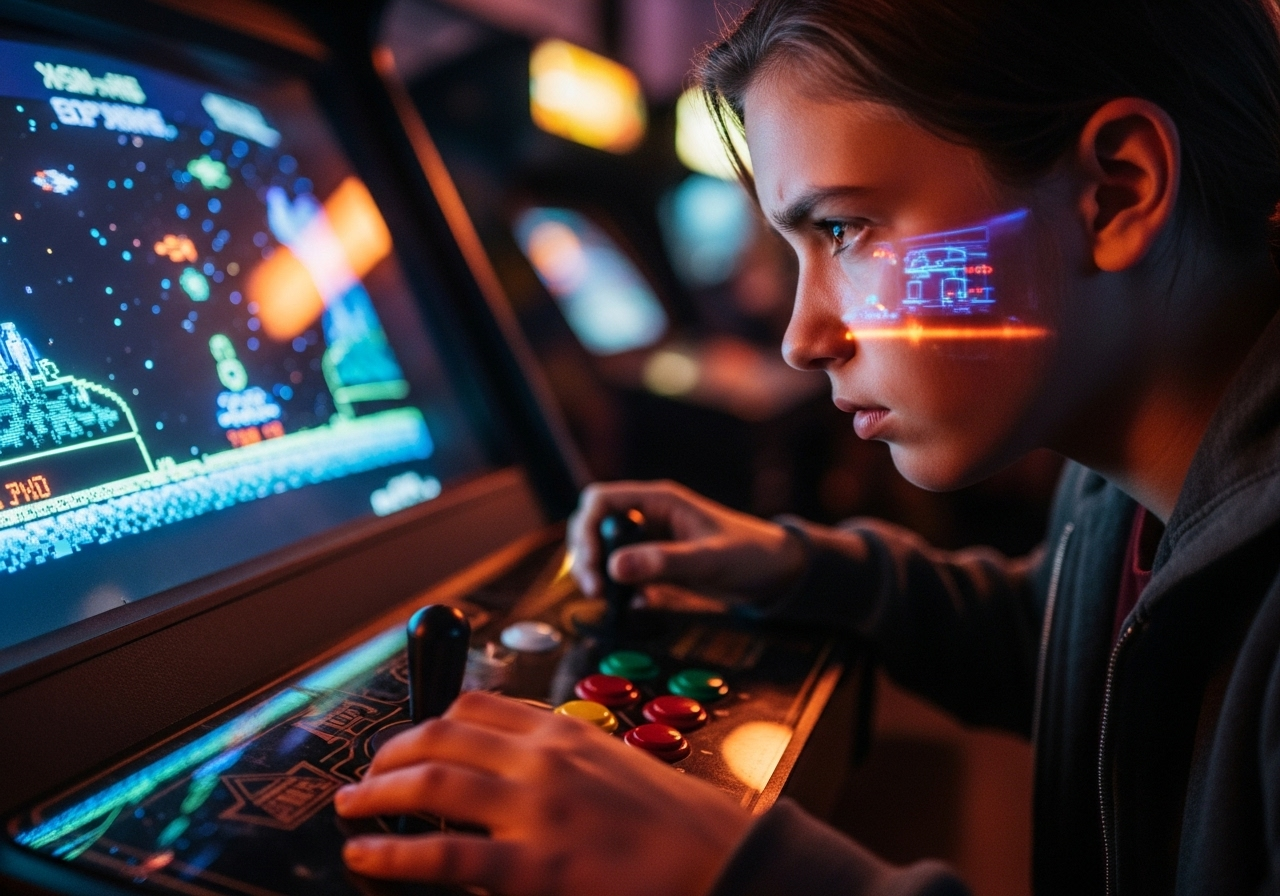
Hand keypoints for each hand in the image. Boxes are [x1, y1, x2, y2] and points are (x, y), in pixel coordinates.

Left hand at [335, 691, 752, 895]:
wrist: (718, 861)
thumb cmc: (675, 822)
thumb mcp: (614, 764)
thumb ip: (561, 759)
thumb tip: (510, 770)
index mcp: (562, 732)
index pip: (477, 706)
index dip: (429, 719)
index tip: (409, 736)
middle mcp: (542, 760)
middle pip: (441, 735)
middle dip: (391, 752)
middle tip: (367, 774)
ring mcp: (534, 810)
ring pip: (432, 782)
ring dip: (378, 792)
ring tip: (352, 806)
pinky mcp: (533, 866)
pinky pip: (444, 852)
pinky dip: (394, 850)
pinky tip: (367, 854)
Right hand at [567, 480, 805, 602]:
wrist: (774, 572)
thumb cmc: (749, 554)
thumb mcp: (709, 559)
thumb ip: (664, 561)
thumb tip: (615, 567)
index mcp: (658, 500)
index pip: (601, 501)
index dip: (587, 530)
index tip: (595, 566)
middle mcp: (647, 516)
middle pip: (593, 525)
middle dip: (586, 556)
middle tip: (595, 589)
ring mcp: (649, 539)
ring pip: (603, 550)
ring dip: (598, 574)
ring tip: (608, 599)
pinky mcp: (654, 563)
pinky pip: (622, 571)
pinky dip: (619, 588)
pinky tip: (637, 604)